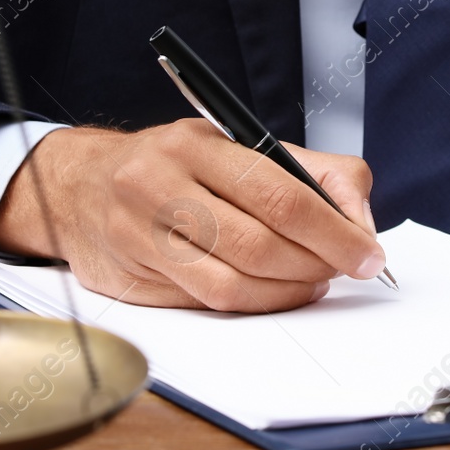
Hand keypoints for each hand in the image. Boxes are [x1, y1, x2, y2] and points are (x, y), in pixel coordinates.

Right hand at [0, 121, 385, 311]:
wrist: (79, 187)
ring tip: (314, 282)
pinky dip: (255, 304)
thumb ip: (313, 174)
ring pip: (233, 285)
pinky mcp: (131, 280)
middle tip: (345, 270)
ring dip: (289, 292)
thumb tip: (361, 223)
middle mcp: (159, 186)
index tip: (369, 254)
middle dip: (318, 265)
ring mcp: (139, 237)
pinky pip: (207, 304)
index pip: (281, 195)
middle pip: (260, 245)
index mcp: (195, 145)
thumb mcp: (240, 145)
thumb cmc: (176, 166)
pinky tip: (274, 292)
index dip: (335, 232)